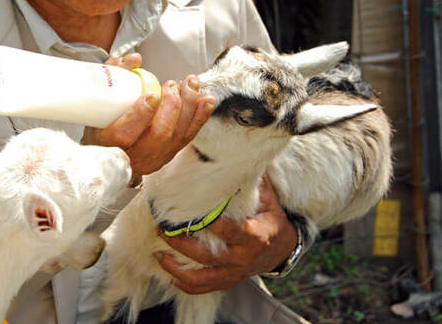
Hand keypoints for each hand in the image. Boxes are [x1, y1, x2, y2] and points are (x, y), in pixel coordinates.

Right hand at [82, 54, 214, 182]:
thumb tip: (135, 59)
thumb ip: (114, 75)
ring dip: (189, 107)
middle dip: (171, 106)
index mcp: (106, 142)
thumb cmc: (102, 122)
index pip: (124, 134)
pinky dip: (200, 116)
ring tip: (191, 84)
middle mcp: (132, 154)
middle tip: (171, 85)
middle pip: (158, 135)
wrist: (109, 150)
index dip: (140, 114)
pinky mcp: (168, 154)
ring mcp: (153, 157)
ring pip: (177, 135)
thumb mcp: (98, 99)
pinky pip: (188, 136)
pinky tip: (206, 100)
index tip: (151, 94)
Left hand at [155, 176, 297, 293]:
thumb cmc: (270, 217)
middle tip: (164, 231)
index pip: (230, 231)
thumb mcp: (267, 197)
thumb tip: (232, 154)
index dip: (210, 224)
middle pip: (208, 256)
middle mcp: (243, 258)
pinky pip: (204, 288)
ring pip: (203, 278)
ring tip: (159, 254)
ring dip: (178, 269)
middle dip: (183, 244)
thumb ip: (249, 179)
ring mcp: (235, 273)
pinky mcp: (228, 281)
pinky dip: (185, 284)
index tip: (189, 213)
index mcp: (254, 236)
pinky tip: (170, 275)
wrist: (282, 249)